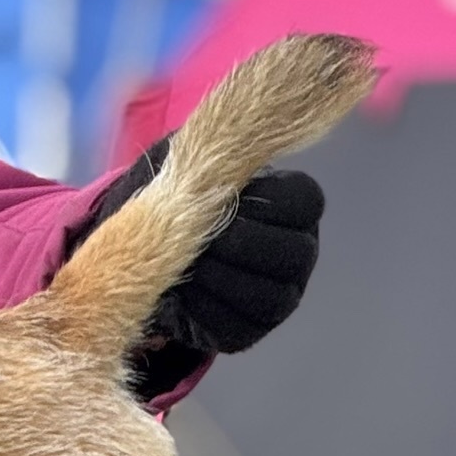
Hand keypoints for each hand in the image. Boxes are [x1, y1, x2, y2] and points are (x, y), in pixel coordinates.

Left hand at [94, 138, 325, 354]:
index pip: (304, 202)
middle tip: (192, 237)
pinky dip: (198, 310)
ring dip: (214, 278)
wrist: (151, 252)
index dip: (258, 204)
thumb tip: (224, 125)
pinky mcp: (248, 330)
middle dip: (234, 245)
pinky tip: (176, 290)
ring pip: (263, 295)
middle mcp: (301, 253)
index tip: (217, 199)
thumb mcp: (197, 164)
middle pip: (288, 254)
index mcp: (297, 206)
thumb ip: (216, 149)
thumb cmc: (182, 198)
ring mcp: (280, 297)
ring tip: (179, 262)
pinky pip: (232, 327)